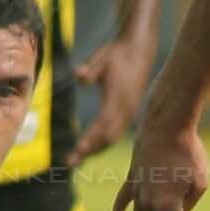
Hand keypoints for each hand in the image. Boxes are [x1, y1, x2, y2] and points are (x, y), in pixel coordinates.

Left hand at [65, 28, 154, 162]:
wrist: (140, 48)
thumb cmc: (117, 53)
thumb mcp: (102, 58)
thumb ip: (91, 69)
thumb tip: (79, 75)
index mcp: (118, 97)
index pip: (104, 123)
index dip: (91, 138)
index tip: (78, 149)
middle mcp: (126, 109)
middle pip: (108, 137)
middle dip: (89, 150)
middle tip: (69, 161)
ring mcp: (129, 111)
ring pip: (113, 137)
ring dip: (95, 150)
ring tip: (76, 158)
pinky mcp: (130, 112)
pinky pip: (116, 133)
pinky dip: (103, 143)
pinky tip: (90, 148)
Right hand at [108, 121, 209, 210]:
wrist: (167, 123)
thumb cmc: (189, 151)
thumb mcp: (201, 181)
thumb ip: (191, 203)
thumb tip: (179, 210)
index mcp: (167, 208)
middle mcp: (148, 204)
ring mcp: (138, 191)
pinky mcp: (133, 177)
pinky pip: (125, 198)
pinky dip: (120, 209)